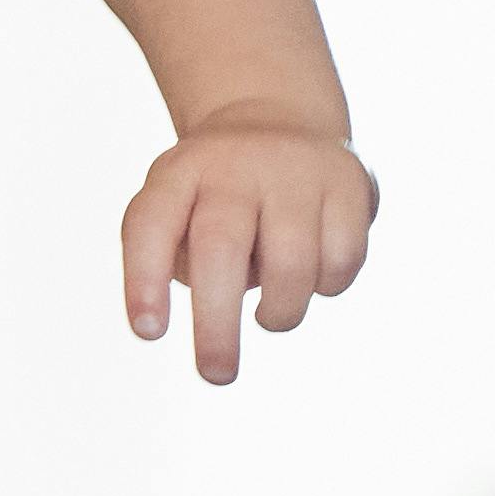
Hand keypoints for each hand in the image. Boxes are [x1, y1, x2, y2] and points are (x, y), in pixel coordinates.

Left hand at [120, 127, 373, 380]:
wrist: (277, 120)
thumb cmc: (213, 196)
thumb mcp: (175, 212)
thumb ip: (172, 263)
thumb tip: (215, 322)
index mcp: (179, 173)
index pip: (150, 224)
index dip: (145, 280)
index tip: (149, 333)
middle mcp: (235, 165)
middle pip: (222, 247)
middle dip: (218, 324)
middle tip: (216, 375)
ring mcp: (296, 171)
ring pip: (293, 265)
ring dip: (279, 314)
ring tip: (267, 316)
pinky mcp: (349, 184)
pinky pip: (342, 262)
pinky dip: (326, 287)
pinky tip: (311, 275)